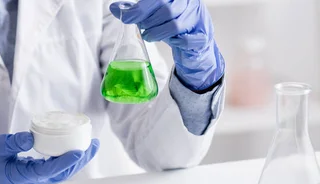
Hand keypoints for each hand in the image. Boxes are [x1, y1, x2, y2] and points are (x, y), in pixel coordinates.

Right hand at [0, 132, 98, 183]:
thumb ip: (13, 142)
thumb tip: (31, 137)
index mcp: (24, 176)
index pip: (50, 170)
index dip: (67, 161)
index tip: (80, 151)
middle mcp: (33, 180)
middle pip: (63, 172)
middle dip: (81, 159)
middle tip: (94, 144)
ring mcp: (35, 179)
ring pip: (62, 172)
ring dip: (78, 160)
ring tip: (90, 146)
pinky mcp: (35, 174)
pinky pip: (56, 168)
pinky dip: (67, 159)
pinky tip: (75, 148)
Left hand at [110, 0, 224, 90]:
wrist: (197, 45)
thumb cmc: (175, 26)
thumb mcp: (155, 16)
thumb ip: (137, 11)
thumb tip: (115, 8)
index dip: (141, 9)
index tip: (127, 17)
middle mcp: (191, 3)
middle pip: (167, 10)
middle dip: (148, 22)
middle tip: (141, 29)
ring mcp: (200, 19)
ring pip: (176, 25)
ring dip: (158, 33)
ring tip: (149, 36)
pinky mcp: (204, 36)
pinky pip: (188, 40)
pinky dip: (176, 42)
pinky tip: (171, 42)